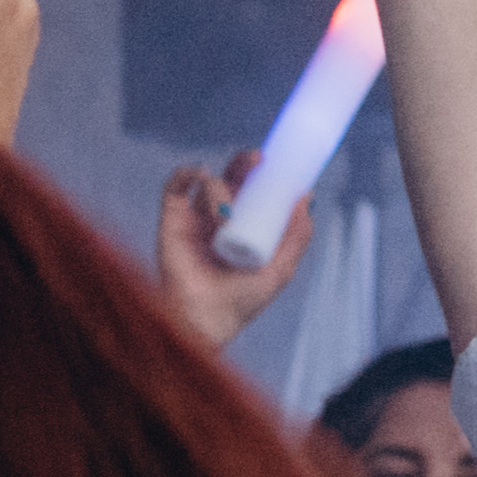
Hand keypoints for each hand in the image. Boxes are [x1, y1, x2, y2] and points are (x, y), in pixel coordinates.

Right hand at [154, 159, 309, 348]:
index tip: (275, 165)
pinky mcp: (171, 221)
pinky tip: (197, 175)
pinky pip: (175, 188)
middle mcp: (218, 220)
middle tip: (258, 160)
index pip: (253, 193)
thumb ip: (296, 236)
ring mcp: (194, 219)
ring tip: (225, 216)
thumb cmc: (241, 300)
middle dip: (244, 164)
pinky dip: (186, 175)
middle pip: (231, 179)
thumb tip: (305, 198)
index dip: (262, 175)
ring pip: (207, 183)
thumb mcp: (281, 268)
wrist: (207, 317)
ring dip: (220, 190)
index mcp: (243, 228)